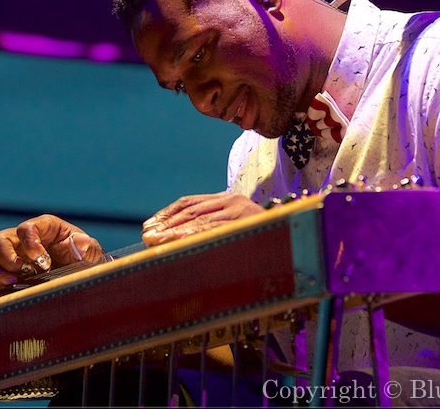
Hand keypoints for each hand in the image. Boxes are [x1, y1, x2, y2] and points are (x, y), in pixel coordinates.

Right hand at [0, 214, 102, 293]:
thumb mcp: (91, 253)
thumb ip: (86, 246)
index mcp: (44, 228)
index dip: (29, 242)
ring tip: (13, 283)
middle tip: (22, 272)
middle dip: (6, 257)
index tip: (41, 260)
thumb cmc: (84, 259)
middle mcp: (22, 239)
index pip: (26, 228)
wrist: (77, 277)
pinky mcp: (5, 273)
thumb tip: (82, 240)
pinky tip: (11, 291)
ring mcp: (11, 255)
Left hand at [142, 192, 264, 245]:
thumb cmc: (263, 236)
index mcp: (227, 199)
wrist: (292, 233)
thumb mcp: (236, 227)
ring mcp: (238, 209)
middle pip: (190, 210)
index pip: (189, 202)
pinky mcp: (244, 221)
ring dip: (174, 231)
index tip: (149, 225)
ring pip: (199, 220)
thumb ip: (213, 227)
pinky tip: (179, 240)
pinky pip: (213, 228)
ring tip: (156, 240)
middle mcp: (231, 200)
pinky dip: (194, 234)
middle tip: (147, 235)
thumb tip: (179, 239)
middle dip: (166, 223)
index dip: (167, 213)